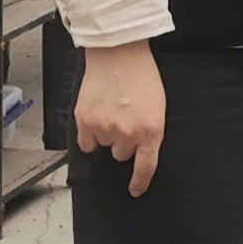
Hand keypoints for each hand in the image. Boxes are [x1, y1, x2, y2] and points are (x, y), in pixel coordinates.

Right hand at [76, 37, 166, 195]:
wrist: (119, 52)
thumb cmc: (142, 74)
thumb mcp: (157, 106)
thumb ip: (149, 130)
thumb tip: (139, 150)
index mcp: (151, 131)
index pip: (145, 167)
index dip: (139, 183)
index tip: (135, 190)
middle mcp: (128, 134)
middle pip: (122, 154)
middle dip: (123, 141)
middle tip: (124, 118)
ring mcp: (105, 128)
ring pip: (103, 146)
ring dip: (106, 134)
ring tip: (111, 110)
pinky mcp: (85, 121)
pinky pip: (86, 143)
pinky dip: (89, 134)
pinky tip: (96, 115)